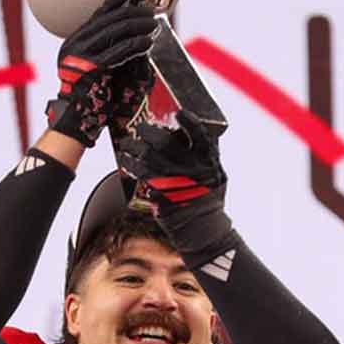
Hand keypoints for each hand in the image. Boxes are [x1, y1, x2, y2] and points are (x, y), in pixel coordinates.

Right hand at [45, 0, 157, 146]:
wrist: (74, 121)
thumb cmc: (89, 96)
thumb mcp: (94, 66)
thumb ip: (106, 48)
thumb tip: (133, 29)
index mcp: (74, 40)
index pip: (100, 12)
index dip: (121, 0)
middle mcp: (74, 44)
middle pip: (109, 17)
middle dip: (134, 11)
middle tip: (152, 10)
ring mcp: (81, 55)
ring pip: (115, 31)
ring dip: (138, 25)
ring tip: (154, 23)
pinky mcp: (93, 68)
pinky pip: (119, 51)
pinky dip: (136, 44)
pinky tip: (148, 42)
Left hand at [115, 109, 230, 256]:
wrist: (203, 230)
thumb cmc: (209, 199)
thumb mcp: (217, 175)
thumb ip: (206, 156)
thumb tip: (191, 134)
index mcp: (209, 162)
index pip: (200, 136)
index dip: (190, 122)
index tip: (179, 113)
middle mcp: (192, 170)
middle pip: (166, 143)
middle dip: (150, 132)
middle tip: (141, 127)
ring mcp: (176, 184)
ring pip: (149, 158)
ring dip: (134, 148)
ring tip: (127, 144)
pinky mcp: (162, 196)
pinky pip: (142, 176)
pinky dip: (131, 166)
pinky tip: (126, 160)